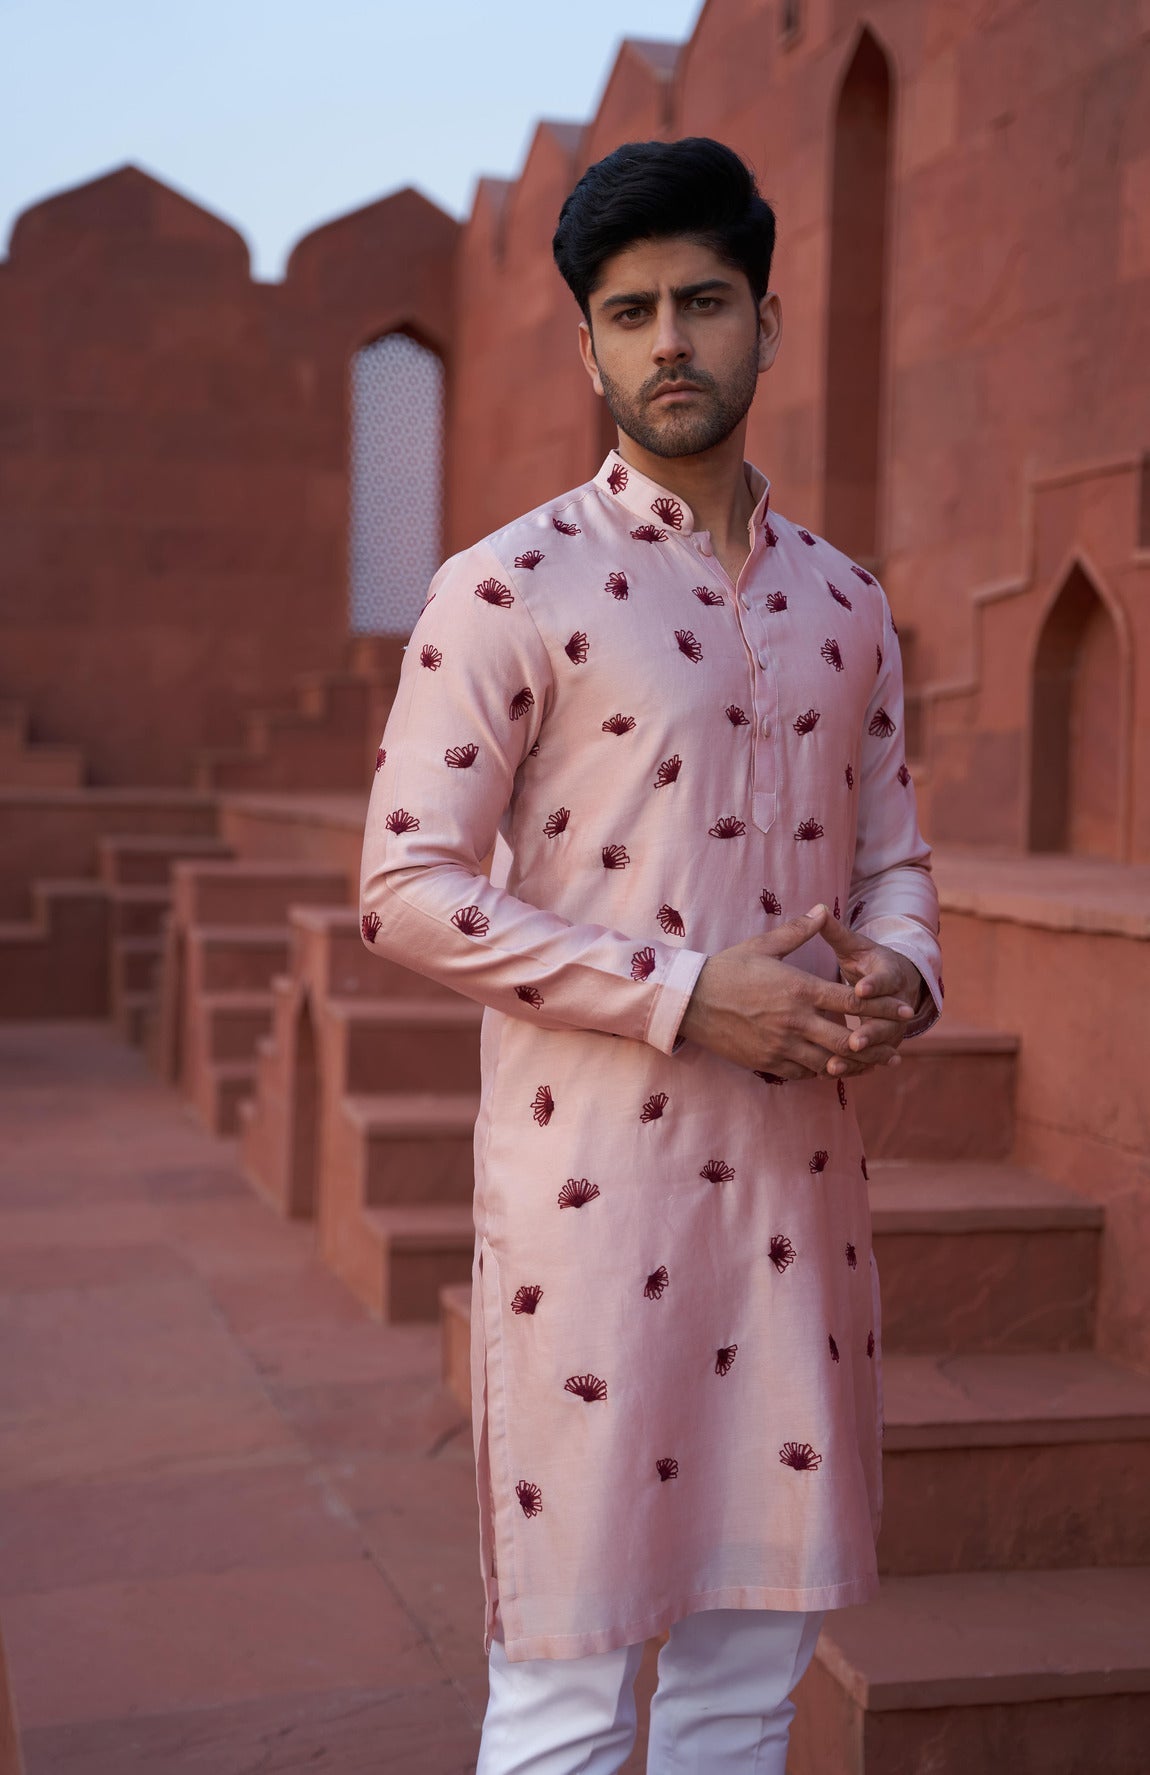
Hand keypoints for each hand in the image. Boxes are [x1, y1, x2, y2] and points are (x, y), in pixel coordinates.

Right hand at [678, 905, 915, 1079]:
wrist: (690, 1000)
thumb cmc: (727, 969)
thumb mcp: (764, 946)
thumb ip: (798, 930)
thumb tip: (822, 909)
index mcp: (800, 989)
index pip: (852, 1002)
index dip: (883, 1007)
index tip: (905, 1011)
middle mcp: (796, 1021)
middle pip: (848, 1041)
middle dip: (876, 1046)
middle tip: (897, 1050)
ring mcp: (781, 1045)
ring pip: (828, 1062)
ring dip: (853, 1065)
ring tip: (873, 1066)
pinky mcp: (767, 1062)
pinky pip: (803, 1072)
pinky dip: (821, 1072)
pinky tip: (832, 1069)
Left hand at [817, 908, 923, 1077]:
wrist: (895, 984)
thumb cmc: (868, 961)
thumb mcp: (856, 946)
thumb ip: (837, 932)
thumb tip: (819, 908)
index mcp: (891, 974)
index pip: (885, 980)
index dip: (874, 985)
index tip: (861, 990)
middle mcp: (898, 1004)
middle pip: (887, 1020)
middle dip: (871, 1031)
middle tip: (854, 1040)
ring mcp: (894, 1028)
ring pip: (880, 1045)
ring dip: (862, 1057)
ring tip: (837, 1064)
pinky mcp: (884, 1045)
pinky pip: (871, 1059)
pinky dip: (855, 1067)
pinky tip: (833, 1073)